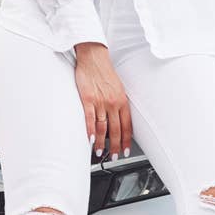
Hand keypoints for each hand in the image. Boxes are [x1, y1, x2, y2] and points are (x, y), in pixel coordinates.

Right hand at [73, 42, 131, 160]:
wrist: (94, 58)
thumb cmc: (105, 72)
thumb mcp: (118, 88)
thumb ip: (119, 103)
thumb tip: (120, 119)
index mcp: (122, 100)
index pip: (127, 125)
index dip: (126, 140)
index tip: (126, 150)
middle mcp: (113, 102)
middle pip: (115, 129)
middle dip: (115, 146)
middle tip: (114, 156)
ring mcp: (100, 101)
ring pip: (102, 127)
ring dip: (102, 142)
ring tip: (101, 151)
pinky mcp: (88, 99)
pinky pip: (90, 118)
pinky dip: (90, 131)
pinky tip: (91, 139)